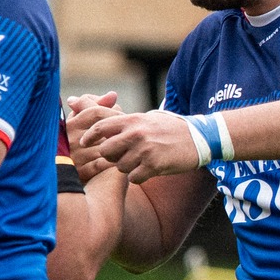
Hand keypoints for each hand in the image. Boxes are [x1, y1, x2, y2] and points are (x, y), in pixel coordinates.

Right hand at [66, 92, 123, 182]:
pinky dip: (114, 161)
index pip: (94, 111)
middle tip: (130, 132)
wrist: (75, 177)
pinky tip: (122, 159)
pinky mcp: (80, 173)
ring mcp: (75, 156)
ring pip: (104, 147)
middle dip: (118, 130)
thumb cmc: (81, 143)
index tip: (123, 117)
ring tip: (130, 145)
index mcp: (70, 124)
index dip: (113, 113)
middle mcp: (70, 139)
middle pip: (102, 129)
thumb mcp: (84, 123)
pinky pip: (102, 164)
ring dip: (119, 146)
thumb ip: (97, 106)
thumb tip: (113, 95)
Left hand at [82, 107, 205, 182]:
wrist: (199, 138)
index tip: (84, 144)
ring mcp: (145, 150)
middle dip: (111, 157)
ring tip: (140, 161)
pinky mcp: (154, 165)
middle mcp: (136, 133)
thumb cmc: (169, 128)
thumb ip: (120, 118)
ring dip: (127, 168)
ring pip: (120, 167)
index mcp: (133, 120)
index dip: (88, 137)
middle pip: (106, 151)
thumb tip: (80, 102)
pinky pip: (133, 178)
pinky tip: (148, 170)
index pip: (100, 127)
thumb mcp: (146, 118)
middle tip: (122, 155)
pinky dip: (138, 177)